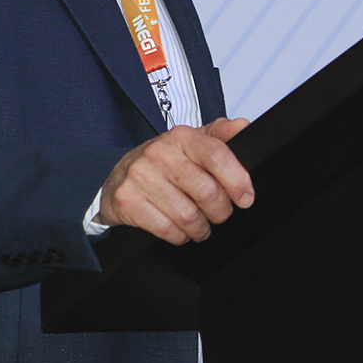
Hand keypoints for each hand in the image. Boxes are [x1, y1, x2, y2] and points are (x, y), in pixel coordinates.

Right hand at [96, 117, 253, 244]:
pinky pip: (167, 229)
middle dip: (220, 211)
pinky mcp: (127, 200)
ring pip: (189, 216)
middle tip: (219, 213)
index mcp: (181, 137)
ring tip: (200, 225)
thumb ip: (219, 134)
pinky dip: (180, 236)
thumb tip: (243, 126)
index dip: (237, 181)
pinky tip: (180, 230)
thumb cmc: (161, 163)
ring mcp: (141, 176)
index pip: (217, 156)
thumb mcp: (190, 143)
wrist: (116, 178)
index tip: (246, 197)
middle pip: (207, 192)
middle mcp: (159, 153)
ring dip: (201, 228)